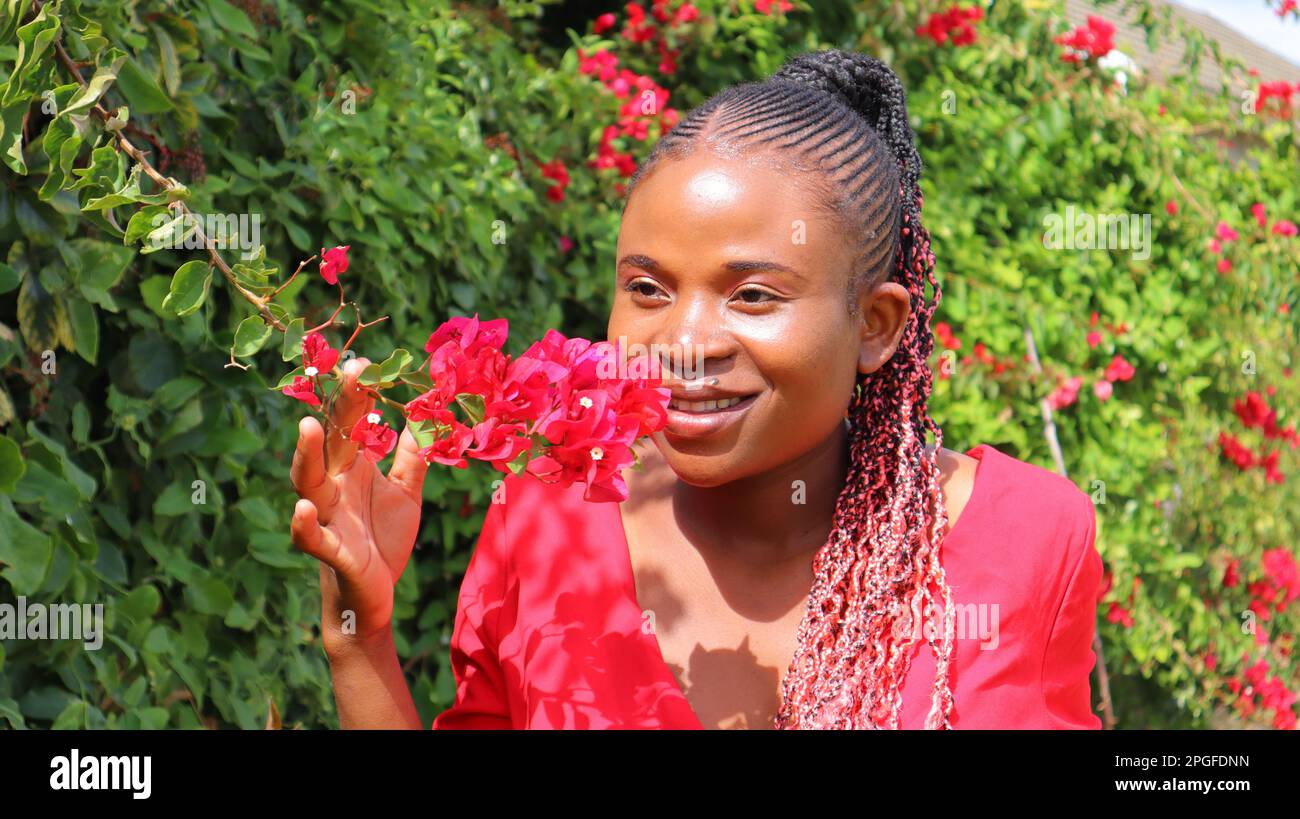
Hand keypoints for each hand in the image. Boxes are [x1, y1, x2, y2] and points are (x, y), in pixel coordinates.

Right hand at [289, 357, 428, 649]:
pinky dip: (305, 525)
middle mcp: (333, 487)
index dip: (358, 395)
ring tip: (309, 426)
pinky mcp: (331, 552)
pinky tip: (305, 509)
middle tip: (351, 372)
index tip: (367, 363)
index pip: (351, 423)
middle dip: (339, 407)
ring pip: (307, 482)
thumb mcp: (406, 493)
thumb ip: (411, 457)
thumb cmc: (383, 540)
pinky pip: (312, 538)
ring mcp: (328, 518)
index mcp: (351, 469)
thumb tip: (423, 418)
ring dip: (306, 455)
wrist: (372, 597)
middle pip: (330, 441)